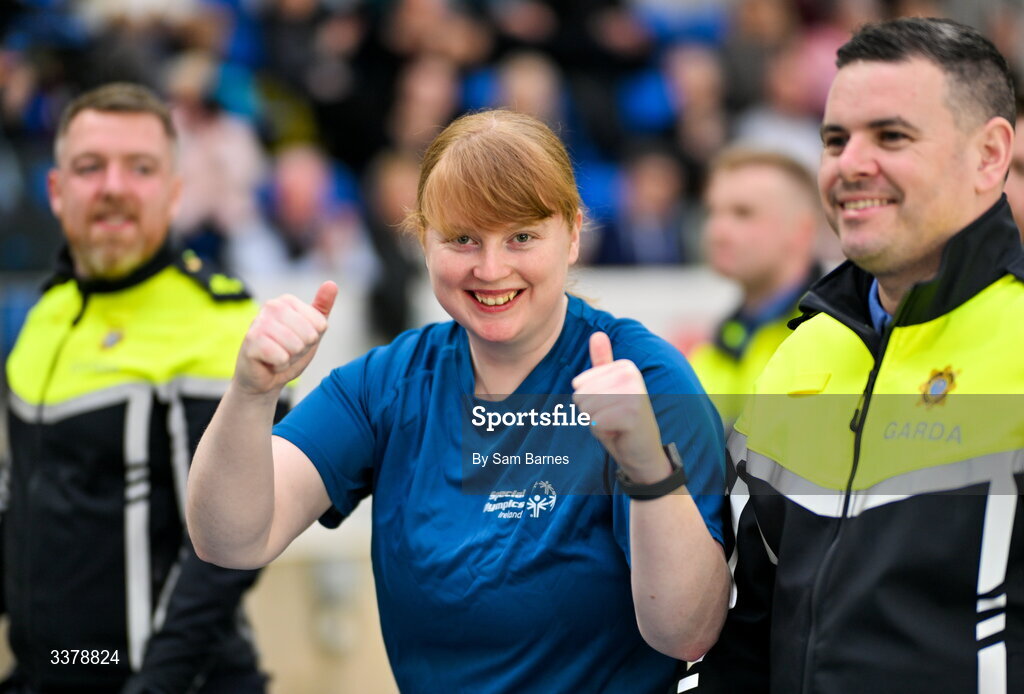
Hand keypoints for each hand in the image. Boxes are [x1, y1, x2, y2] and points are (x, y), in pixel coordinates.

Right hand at [235, 281, 336, 396]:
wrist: (264, 378)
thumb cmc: (287, 352)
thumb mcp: (311, 330)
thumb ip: (322, 309)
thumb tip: (331, 284)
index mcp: (287, 301)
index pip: (320, 324)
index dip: (313, 339)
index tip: (298, 340)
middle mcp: (272, 306)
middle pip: (309, 334)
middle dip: (302, 349)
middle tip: (287, 350)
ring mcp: (259, 322)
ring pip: (296, 345)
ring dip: (291, 358)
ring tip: (278, 355)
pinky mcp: (251, 341)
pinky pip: (281, 357)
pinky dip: (280, 365)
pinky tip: (270, 363)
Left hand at [572, 332, 670, 481]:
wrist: (642, 451)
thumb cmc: (621, 419)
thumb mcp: (608, 389)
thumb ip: (602, 362)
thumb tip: (597, 333)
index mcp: (624, 367)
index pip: (579, 384)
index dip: (587, 401)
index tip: (608, 407)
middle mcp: (631, 375)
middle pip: (581, 395)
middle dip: (590, 413)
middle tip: (612, 418)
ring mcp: (634, 394)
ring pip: (587, 409)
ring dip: (596, 422)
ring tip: (616, 424)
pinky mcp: (633, 414)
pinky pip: (596, 422)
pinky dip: (603, 432)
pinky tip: (619, 432)